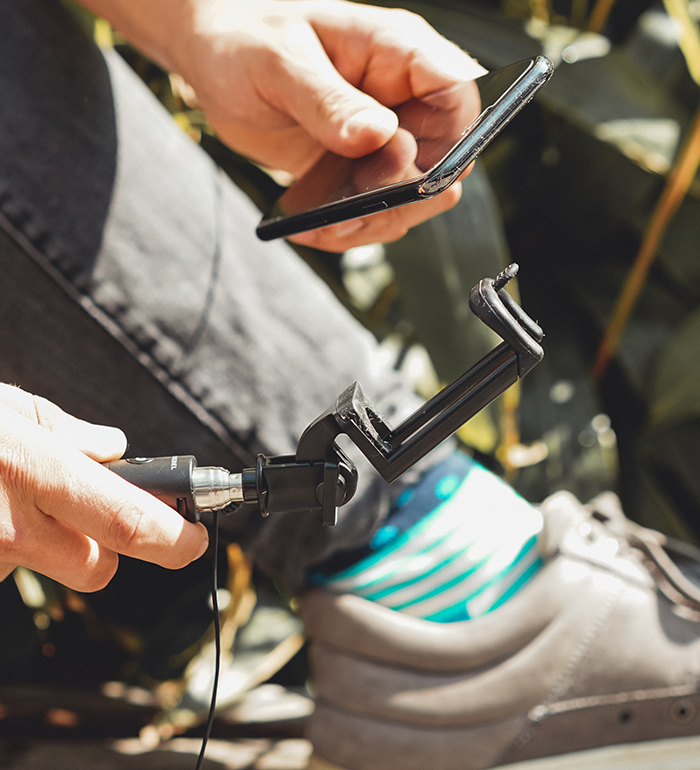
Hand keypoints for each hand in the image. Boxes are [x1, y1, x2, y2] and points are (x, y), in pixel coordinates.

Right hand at [0, 385, 207, 591]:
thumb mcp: (4, 408)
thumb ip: (65, 431)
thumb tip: (112, 448)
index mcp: (36, 472)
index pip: (129, 522)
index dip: (174, 538)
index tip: (195, 539)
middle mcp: (12, 528)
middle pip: (98, 567)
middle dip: (107, 543)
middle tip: (85, 506)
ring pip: (50, 568)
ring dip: (47, 543)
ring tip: (11, 497)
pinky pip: (9, 569)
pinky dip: (9, 546)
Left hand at [79, 0, 485, 250]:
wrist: (213, 61)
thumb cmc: (244, 37)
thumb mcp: (278, 61)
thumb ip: (328, 100)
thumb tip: (377, 136)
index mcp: (397, 53)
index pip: (459, 96)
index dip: (447, 141)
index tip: (395, 164)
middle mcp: (401, 99)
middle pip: (446, 162)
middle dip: (401, 196)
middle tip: (347, 208)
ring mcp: (384, 140)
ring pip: (413, 199)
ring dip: (371, 222)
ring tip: (318, 225)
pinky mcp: (359, 172)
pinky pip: (374, 213)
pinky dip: (347, 230)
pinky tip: (308, 225)